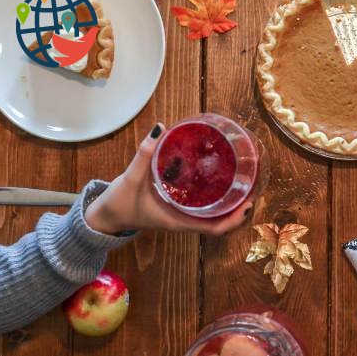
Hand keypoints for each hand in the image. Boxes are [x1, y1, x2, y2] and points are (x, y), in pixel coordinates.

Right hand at [84, 124, 251, 235]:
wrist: (105, 217)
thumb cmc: (119, 203)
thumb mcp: (131, 178)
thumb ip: (145, 154)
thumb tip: (160, 128)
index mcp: (178, 221)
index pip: (215, 228)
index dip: (234, 219)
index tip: (248, 203)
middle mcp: (184, 220)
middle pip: (220, 221)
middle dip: (238, 208)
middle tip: (252, 185)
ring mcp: (182, 215)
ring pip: (213, 214)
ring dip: (229, 202)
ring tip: (243, 181)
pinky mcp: (177, 208)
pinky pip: (202, 206)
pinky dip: (214, 196)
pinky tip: (218, 177)